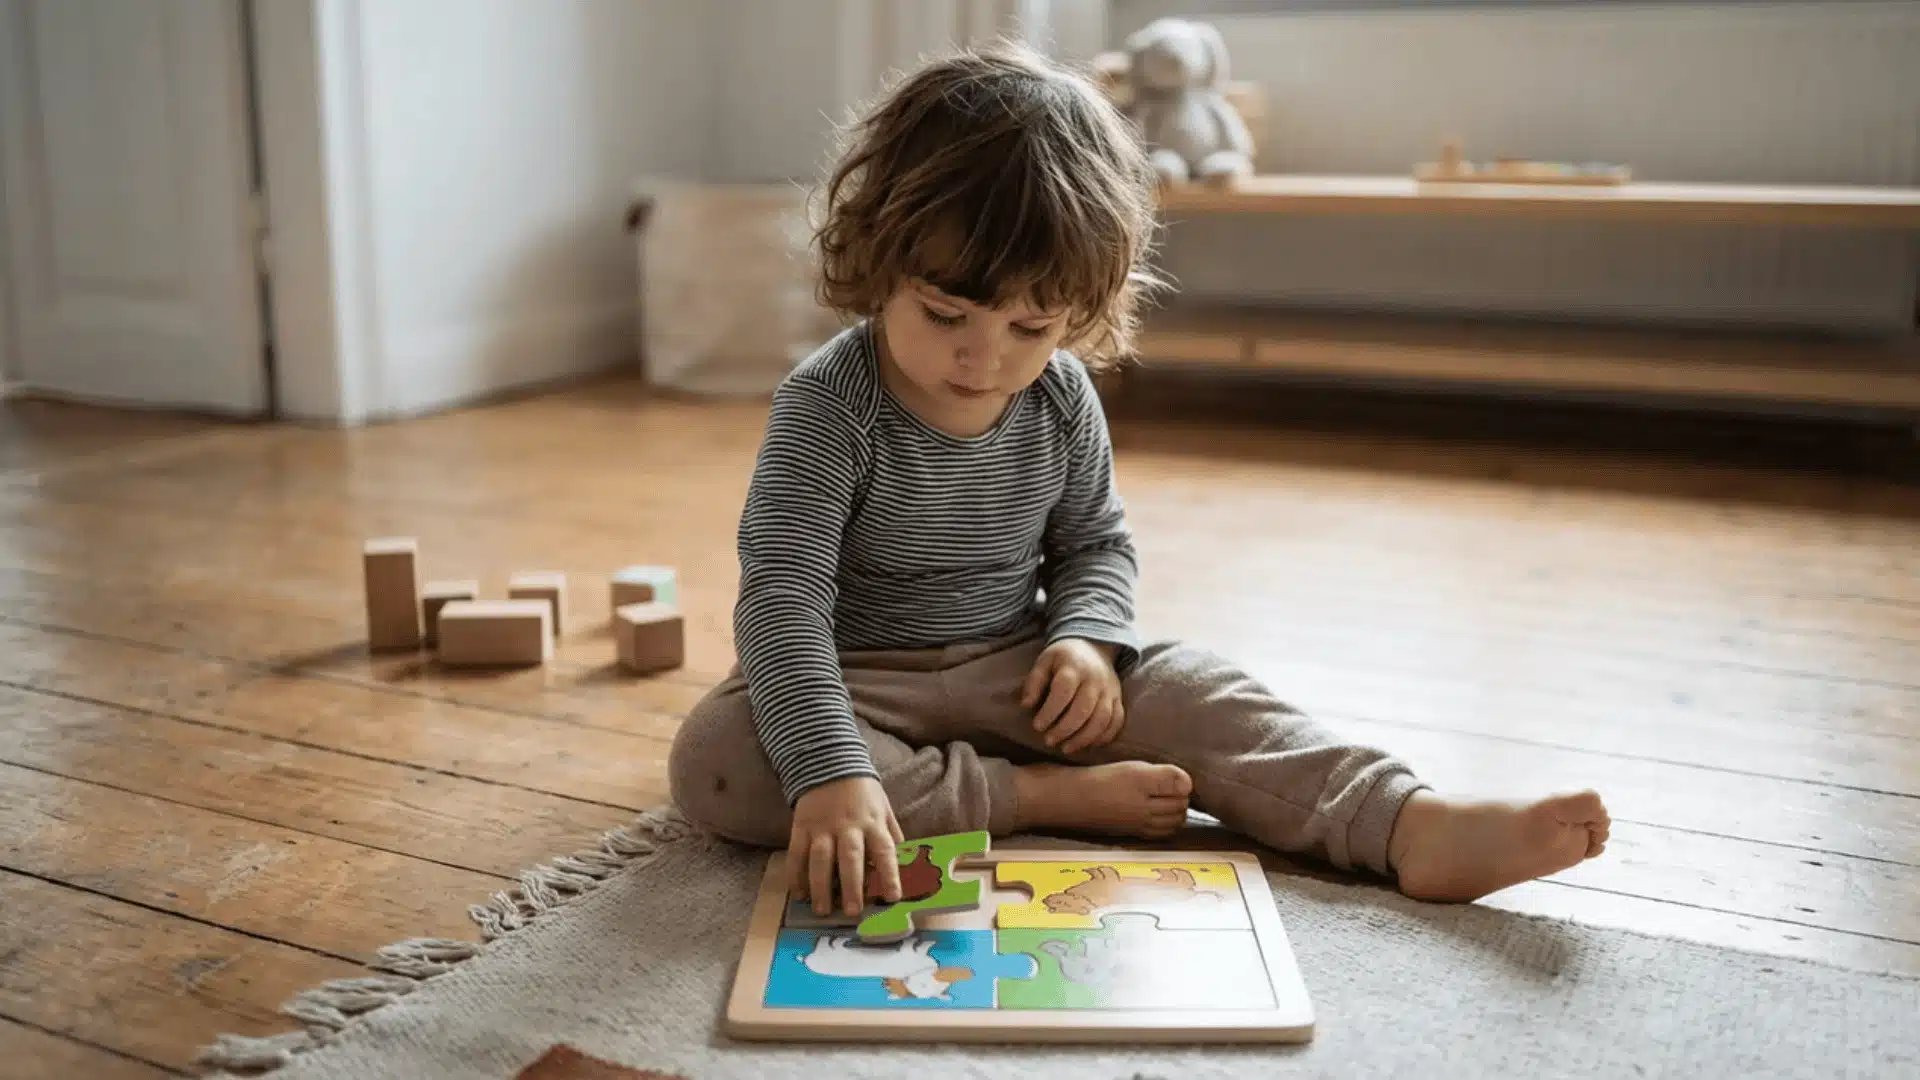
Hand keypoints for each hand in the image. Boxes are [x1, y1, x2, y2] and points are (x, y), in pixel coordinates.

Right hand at [788, 776, 904, 916]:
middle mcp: (848, 826)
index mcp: (873, 823)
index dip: (889, 874)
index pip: (884, 851)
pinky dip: (796, 874)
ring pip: (820, 859)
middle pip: (850, 858)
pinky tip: (799, 894)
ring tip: (822, 910)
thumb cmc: (863, 793)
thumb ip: (891, 836)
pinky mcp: (801, 825)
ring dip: (820, 886)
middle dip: (852, 887)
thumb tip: (905, 864)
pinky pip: (797, 853)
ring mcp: (822, 826)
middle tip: (852, 912)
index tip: (893, 897)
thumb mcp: (884, 809)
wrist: (830, 763)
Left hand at [1021, 638, 1124, 753]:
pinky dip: (1104, 737)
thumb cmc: (1064, 657)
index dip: (1050, 712)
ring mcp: (1110, 690)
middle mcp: (1095, 679)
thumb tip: (1026, 705)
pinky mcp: (1118, 698)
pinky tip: (1088, 746)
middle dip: (1064, 730)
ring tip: (1066, 748)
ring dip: (1083, 738)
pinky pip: (1117, 721)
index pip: (1063, 693)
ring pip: (1101, 719)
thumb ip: (1034, 682)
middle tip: (1049, 741)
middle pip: (1083, 710)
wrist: (1094, 646)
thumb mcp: (1044, 661)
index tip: (1037, 726)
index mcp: (1074, 668)